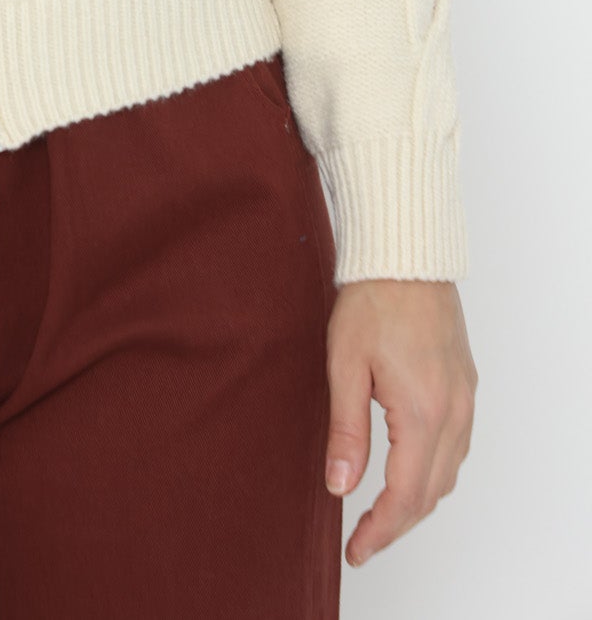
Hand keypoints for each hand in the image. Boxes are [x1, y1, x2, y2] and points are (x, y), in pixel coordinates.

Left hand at [324, 277, 476, 569]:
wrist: (407, 256)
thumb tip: (340, 485)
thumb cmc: (372, 300)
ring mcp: (465, 399)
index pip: (406, 496)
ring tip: (381, 514)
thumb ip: (346, 431)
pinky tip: (410, 471)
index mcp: (423, 412)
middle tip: (363, 541)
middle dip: (397, 524)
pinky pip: (457, 447)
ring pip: (449, 473)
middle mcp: (454, 413)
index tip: (356, 551)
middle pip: (431, 493)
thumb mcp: (345, 365)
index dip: (380, 531)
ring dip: (418, 501)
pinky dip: (434, 472)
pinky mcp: (466, 385)